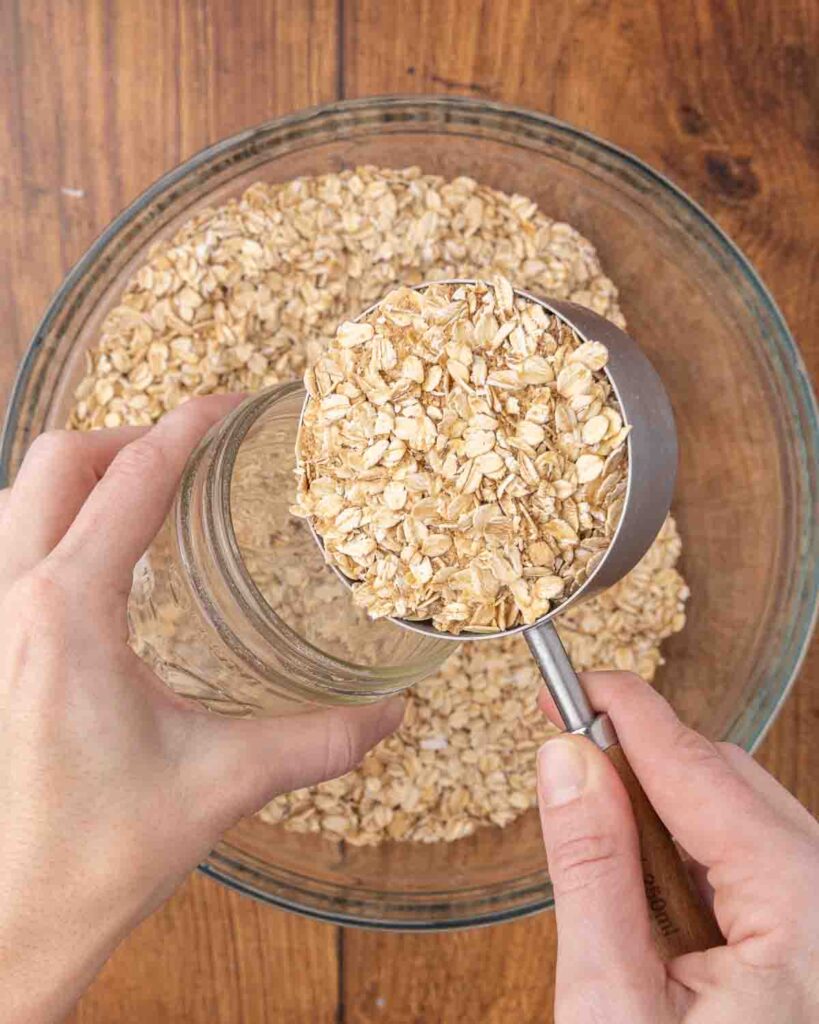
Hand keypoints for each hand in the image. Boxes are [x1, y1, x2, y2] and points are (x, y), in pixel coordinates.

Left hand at [0, 396, 402, 1023]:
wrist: (11, 921)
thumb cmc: (92, 852)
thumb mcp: (221, 782)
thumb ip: (316, 741)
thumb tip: (387, 719)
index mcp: (67, 611)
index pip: (128, 480)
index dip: (183, 429)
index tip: (226, 406)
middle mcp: (12, 600)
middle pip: (54, 462)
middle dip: (126, 437)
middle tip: (193, 451)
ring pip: (19, 497)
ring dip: (85, 475)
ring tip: (154, 490)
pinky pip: (12, 546)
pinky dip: (60, 522)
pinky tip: (111, 563)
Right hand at [536, 671, 818, 1022]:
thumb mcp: (614, 1002)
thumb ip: (590, 867)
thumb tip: (563, 758)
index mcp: (803, 906)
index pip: (698, 765)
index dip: (625, 710)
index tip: (570, 680)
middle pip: (727, 779)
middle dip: (643, 760)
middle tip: (567, 758)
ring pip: (742, 816)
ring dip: (665, 810)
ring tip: (604, 846)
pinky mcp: (815, 936)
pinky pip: (756, 861)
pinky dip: (695, 853)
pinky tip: (654, 890)